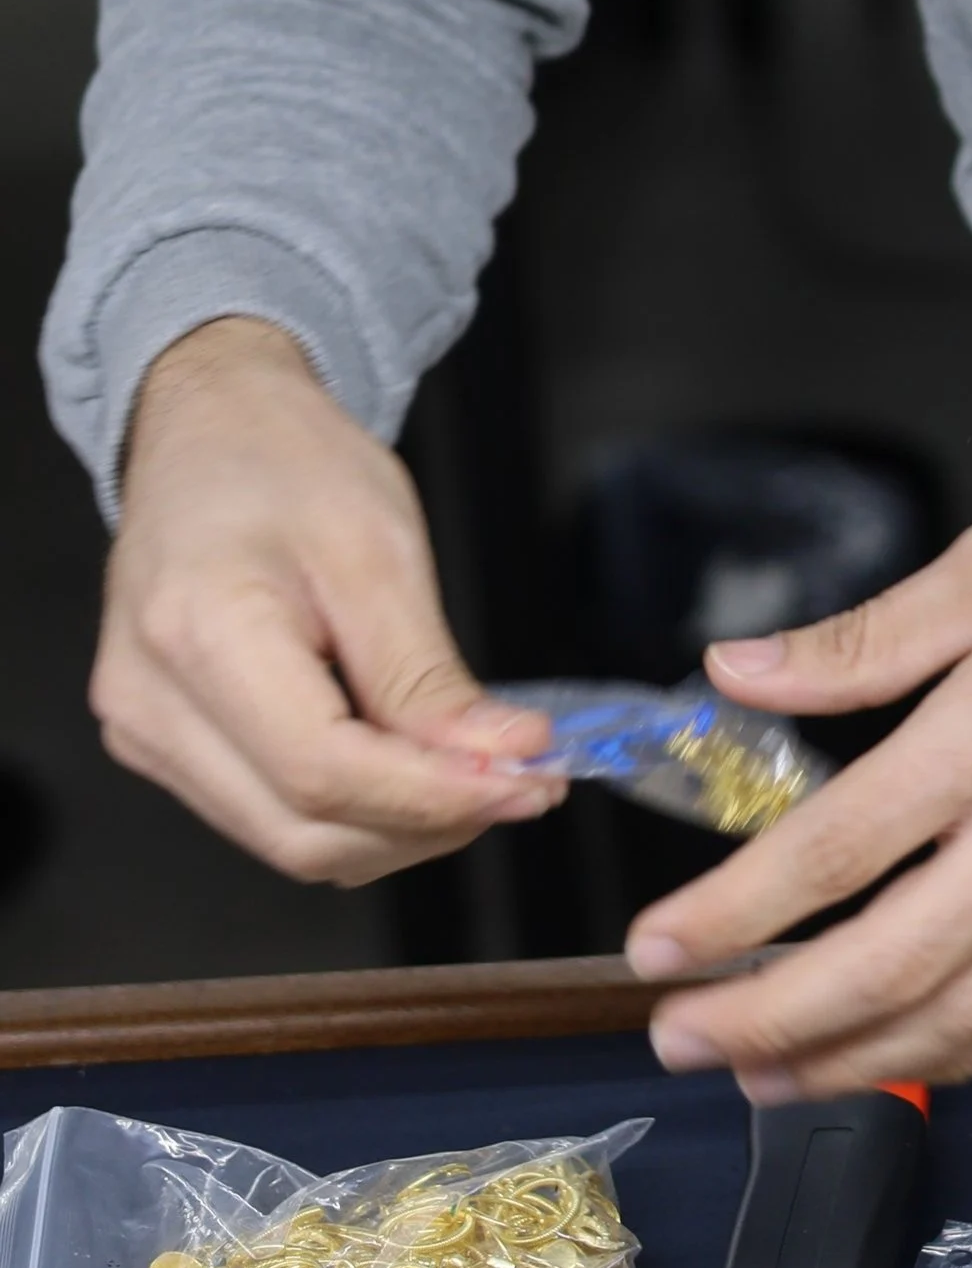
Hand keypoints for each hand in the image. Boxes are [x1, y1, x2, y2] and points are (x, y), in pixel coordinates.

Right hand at [94, 316, 560, 884]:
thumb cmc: (286, 463)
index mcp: (199, 635)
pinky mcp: (164, 741)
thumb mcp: (379, 547)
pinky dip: (353, 810)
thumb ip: (428, 674)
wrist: (211, 427)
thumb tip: (497, 761)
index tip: (529, 780)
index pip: (324, 772)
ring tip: (481, 775)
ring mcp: (146, 730)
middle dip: (427, 823)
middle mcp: (149, 704)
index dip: (435, 794)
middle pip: (302, 830)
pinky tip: (415, 768)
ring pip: (286, 840)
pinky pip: (266, 813)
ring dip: (396, 829)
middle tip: (525, 783)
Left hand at [626, 397, 971, 1093]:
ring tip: (765, 1073)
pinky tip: (904, 1058)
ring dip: (851, 1062)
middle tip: (680, 1037)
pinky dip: (964, 1055)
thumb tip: (739, 673)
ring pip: (967, 1016)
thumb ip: (865, 637)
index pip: (843, 847)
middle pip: (890, 964)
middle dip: (769, 1018)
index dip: (736, 910)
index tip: (658, 946)